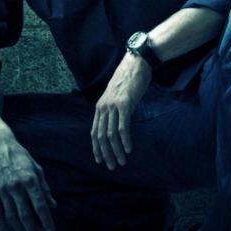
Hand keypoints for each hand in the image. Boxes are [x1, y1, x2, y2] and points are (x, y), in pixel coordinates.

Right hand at [0, 138, 56, 230]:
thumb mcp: (36, 168)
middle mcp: (16, 186)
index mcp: (30, 179)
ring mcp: (2, 190)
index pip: (40, 206)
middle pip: (26, 215)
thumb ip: (44, 188)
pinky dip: (3, 226)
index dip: (46, 221)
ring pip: (11, 217)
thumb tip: (53, 206)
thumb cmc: (20, 157)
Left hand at [91, 51, 151, 169]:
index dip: (96, 147)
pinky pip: (122, 127)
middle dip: (105, 153)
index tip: (100, 160)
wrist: (136, 64)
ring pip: (111, 134)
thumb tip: (120, 125)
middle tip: (111, 166)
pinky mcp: (124, 104)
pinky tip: (128, 149)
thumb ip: (116, 110)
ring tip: (121, 162)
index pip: (94, 131)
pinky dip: (125, 140)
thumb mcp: (118, 97)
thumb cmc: (129, 80)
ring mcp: (113, 106)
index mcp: (100, 107)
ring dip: (116, 151)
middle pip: (101, 136)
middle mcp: (103, 107)